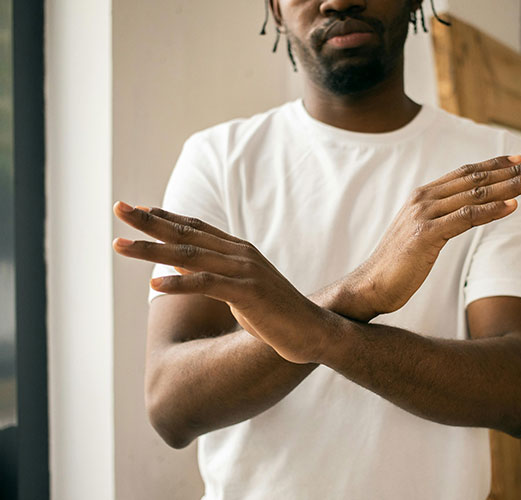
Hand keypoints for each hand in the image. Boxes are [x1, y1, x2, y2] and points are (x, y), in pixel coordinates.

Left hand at [112, 204, 329, 363]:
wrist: (311, 330)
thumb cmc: (274, 313)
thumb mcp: (239, 289)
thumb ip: (212, 273)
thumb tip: (179, 263)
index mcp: (238, 250)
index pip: (195, 227)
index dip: (164, 217)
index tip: (136, 209)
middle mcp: (239, 254)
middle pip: (186, 234)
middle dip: (149, 222)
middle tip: (119, 209)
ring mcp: (244, 271)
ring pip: (190, 255)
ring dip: (152, 250)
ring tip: (120, 245)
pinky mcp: (247, 293)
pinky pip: (207, 284)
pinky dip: (179, 283)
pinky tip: (154, 284)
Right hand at [343, 155, 520, 319]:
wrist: (370, 284)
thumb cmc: (398, 264)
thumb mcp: (421, 233)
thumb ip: (440, 218)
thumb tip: (464, 213)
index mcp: (422, 196)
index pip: (465, 173)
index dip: (494, 164)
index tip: (520, 159)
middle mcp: (423, 199)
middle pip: (475, 179)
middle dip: (510, 171)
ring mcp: (423, 215)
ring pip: (475, 194)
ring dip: (509, 186)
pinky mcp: (426, 234)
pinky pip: (466, 218)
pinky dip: (492, 211)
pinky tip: (513, 206)